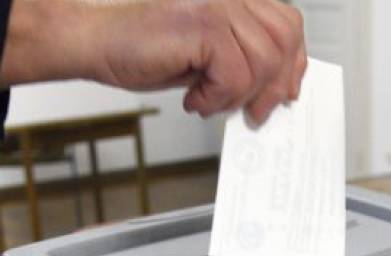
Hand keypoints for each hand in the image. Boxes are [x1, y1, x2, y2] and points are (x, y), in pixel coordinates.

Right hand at [0, 0, 306, 124]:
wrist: (98, 42)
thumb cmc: (145, 48)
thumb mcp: (208, 55)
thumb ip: (244, 58)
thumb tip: (279, 86)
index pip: (287, 24)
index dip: (293, 62)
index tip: (286, 91)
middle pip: (283, 41)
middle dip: (273, 86)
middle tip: (251, 110)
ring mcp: (217, 5)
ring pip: (263, 62)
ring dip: (238, 95)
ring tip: (210, 100)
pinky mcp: (202, 24)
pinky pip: (235, 75)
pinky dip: (215, 98)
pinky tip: (193, 98)